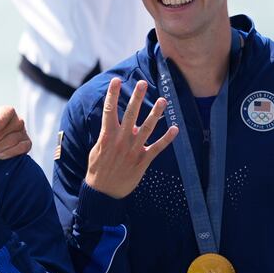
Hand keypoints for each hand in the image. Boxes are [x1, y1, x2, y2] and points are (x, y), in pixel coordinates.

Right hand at [85, 78, 177, 198]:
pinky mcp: (143, 161)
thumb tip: (119, 123)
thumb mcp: (98, 149)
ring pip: (147, 128)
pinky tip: (175, 128)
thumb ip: (108, 135)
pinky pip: (157, 147)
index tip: (115, 81)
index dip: (112, 94)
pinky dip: (167, 138)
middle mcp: (122, 140)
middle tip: (142, 83)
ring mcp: (134, 150)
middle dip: (136, 97)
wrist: (103, 191)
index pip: (109, 110)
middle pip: (131, 114)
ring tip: (163, 100)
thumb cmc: (98, 168)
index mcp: (107, 136)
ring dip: (156, 113)